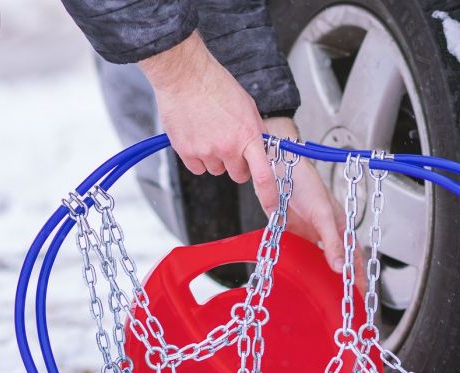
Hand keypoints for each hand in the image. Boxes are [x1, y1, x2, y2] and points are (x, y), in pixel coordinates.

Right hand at [139, 32, 277, 212]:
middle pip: (238, 175)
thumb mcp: (247, 106)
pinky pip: (197, 168)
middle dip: (238, 164)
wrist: (185, 75)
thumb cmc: (215, 85)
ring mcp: (206, 152)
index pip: (263, 176)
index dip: (270, 197)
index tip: (274, 209)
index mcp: (248, 135)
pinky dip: (198, 157)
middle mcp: (228, 148)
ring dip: (216, 158)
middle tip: (230, 144)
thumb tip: (261, 149)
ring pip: (216, 170)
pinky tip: (197, 136)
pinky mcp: (186, 152)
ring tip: (210, 132)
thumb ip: (255, 132)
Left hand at [262, 117, 365, 290]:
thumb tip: (341, 267)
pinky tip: (300, 276)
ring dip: (322, 276)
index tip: (361, 295)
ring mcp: (307, 233)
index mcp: (339, 225)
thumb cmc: (304, 181)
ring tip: (326, 295)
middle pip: (337, 261)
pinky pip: (297, 253)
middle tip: (345, 302)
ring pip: (317, 260)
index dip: (358, 276)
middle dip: (343, 281)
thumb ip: (332, 242)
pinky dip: (300, 266)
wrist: (277, 166)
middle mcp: (324, 231)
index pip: (353, 257)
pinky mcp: (290, 231)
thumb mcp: (322, 214)